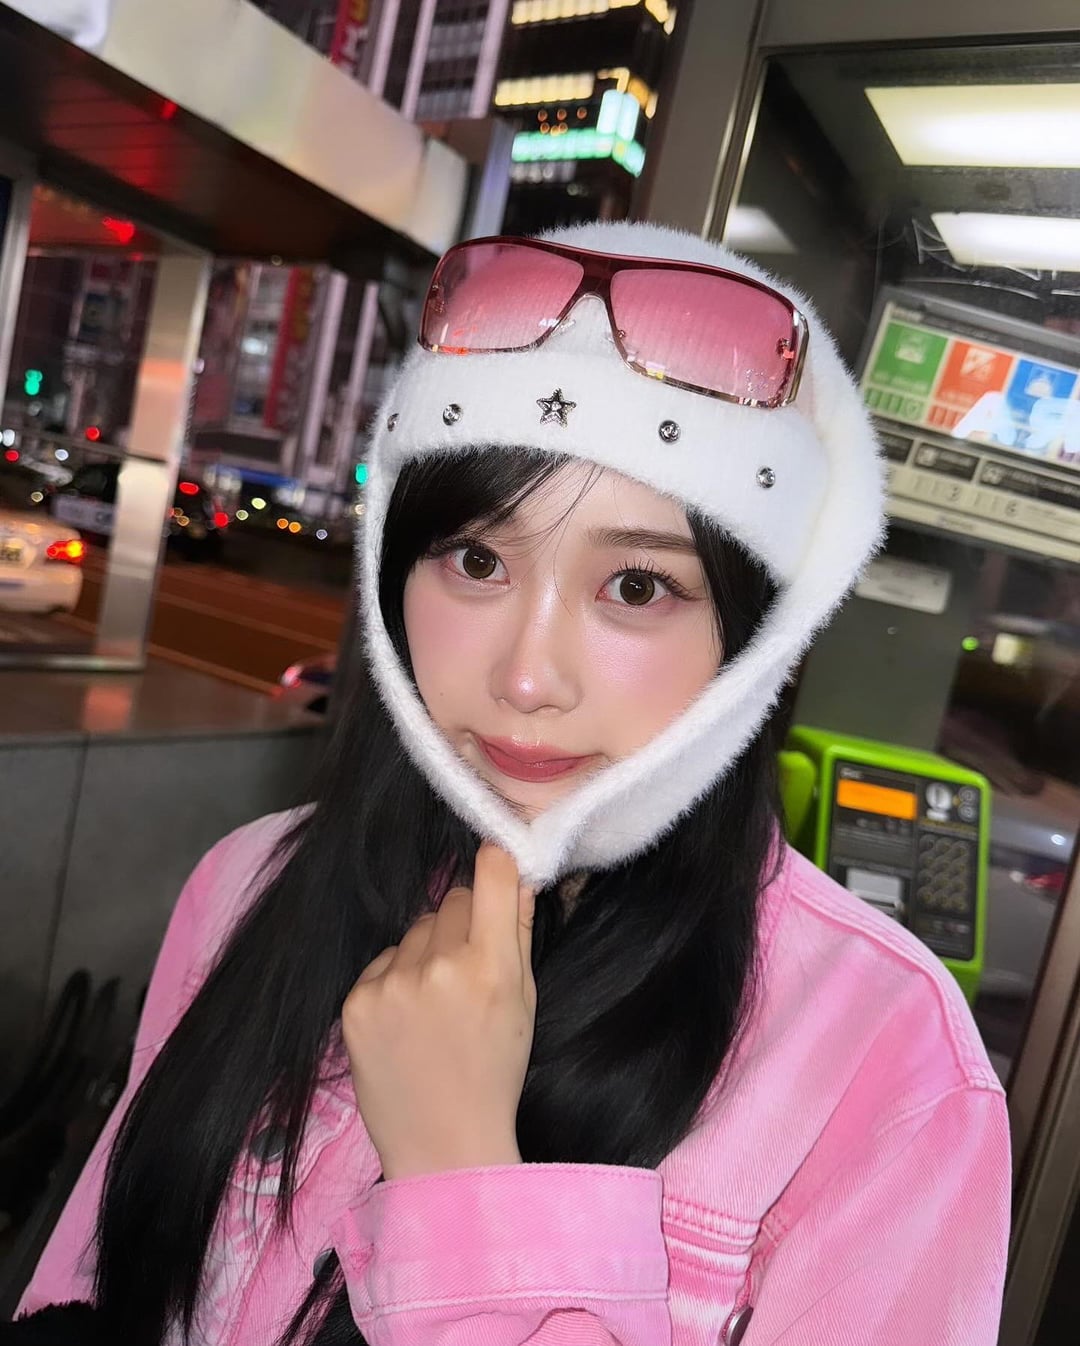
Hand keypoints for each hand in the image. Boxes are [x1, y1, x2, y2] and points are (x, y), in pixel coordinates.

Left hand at [343, 844, 535, 1179]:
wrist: (443, 1145)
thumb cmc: (495, 1074)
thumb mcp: (524, 1004)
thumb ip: (520, 933)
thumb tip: (518, 873)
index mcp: (490, 967)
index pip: (492, 873)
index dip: (497, 865)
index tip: (498, 869)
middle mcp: (438, 966)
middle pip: (452, 900)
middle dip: (464, 924)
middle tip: (469, 970)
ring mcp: (391, 984)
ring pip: (416, 930)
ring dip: (428, 952)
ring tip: (436, 1005)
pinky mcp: (355, 1002)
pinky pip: (383, 960)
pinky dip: (396, 979)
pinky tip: (408, 1020)